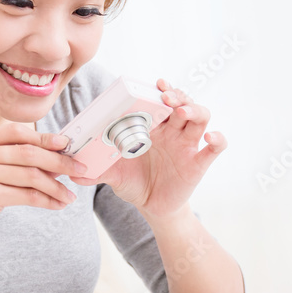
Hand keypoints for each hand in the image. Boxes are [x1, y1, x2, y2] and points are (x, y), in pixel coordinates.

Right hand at [0, 123, 87, 254]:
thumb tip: (54, 158)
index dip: (43, 136)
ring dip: (55, 185)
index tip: (66, 143)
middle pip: (26, 151)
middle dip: (57, 160)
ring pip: (30, 174)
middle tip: (78, 167)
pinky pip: (26, 195)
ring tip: (70, 194)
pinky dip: (46, 200)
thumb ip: (9, 161)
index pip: (14, 132)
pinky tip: (57, 205)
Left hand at [69, 79, 226, 218]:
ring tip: (182, 111)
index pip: (159, 101)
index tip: (154, 84)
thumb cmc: (135, 183)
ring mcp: (187, 145)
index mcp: (152, 127)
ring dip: (193, 109)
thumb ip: (96, 170)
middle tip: (165, 96)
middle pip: (182, 102)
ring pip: (200, 116)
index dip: (159, 90)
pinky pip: (215, 148)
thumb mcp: (114, 175)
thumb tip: (74, 172)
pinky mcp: (198, 162)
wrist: (152, 208)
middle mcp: (172, 131)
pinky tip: (211, 138)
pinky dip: (217, 139)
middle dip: (176, 95)